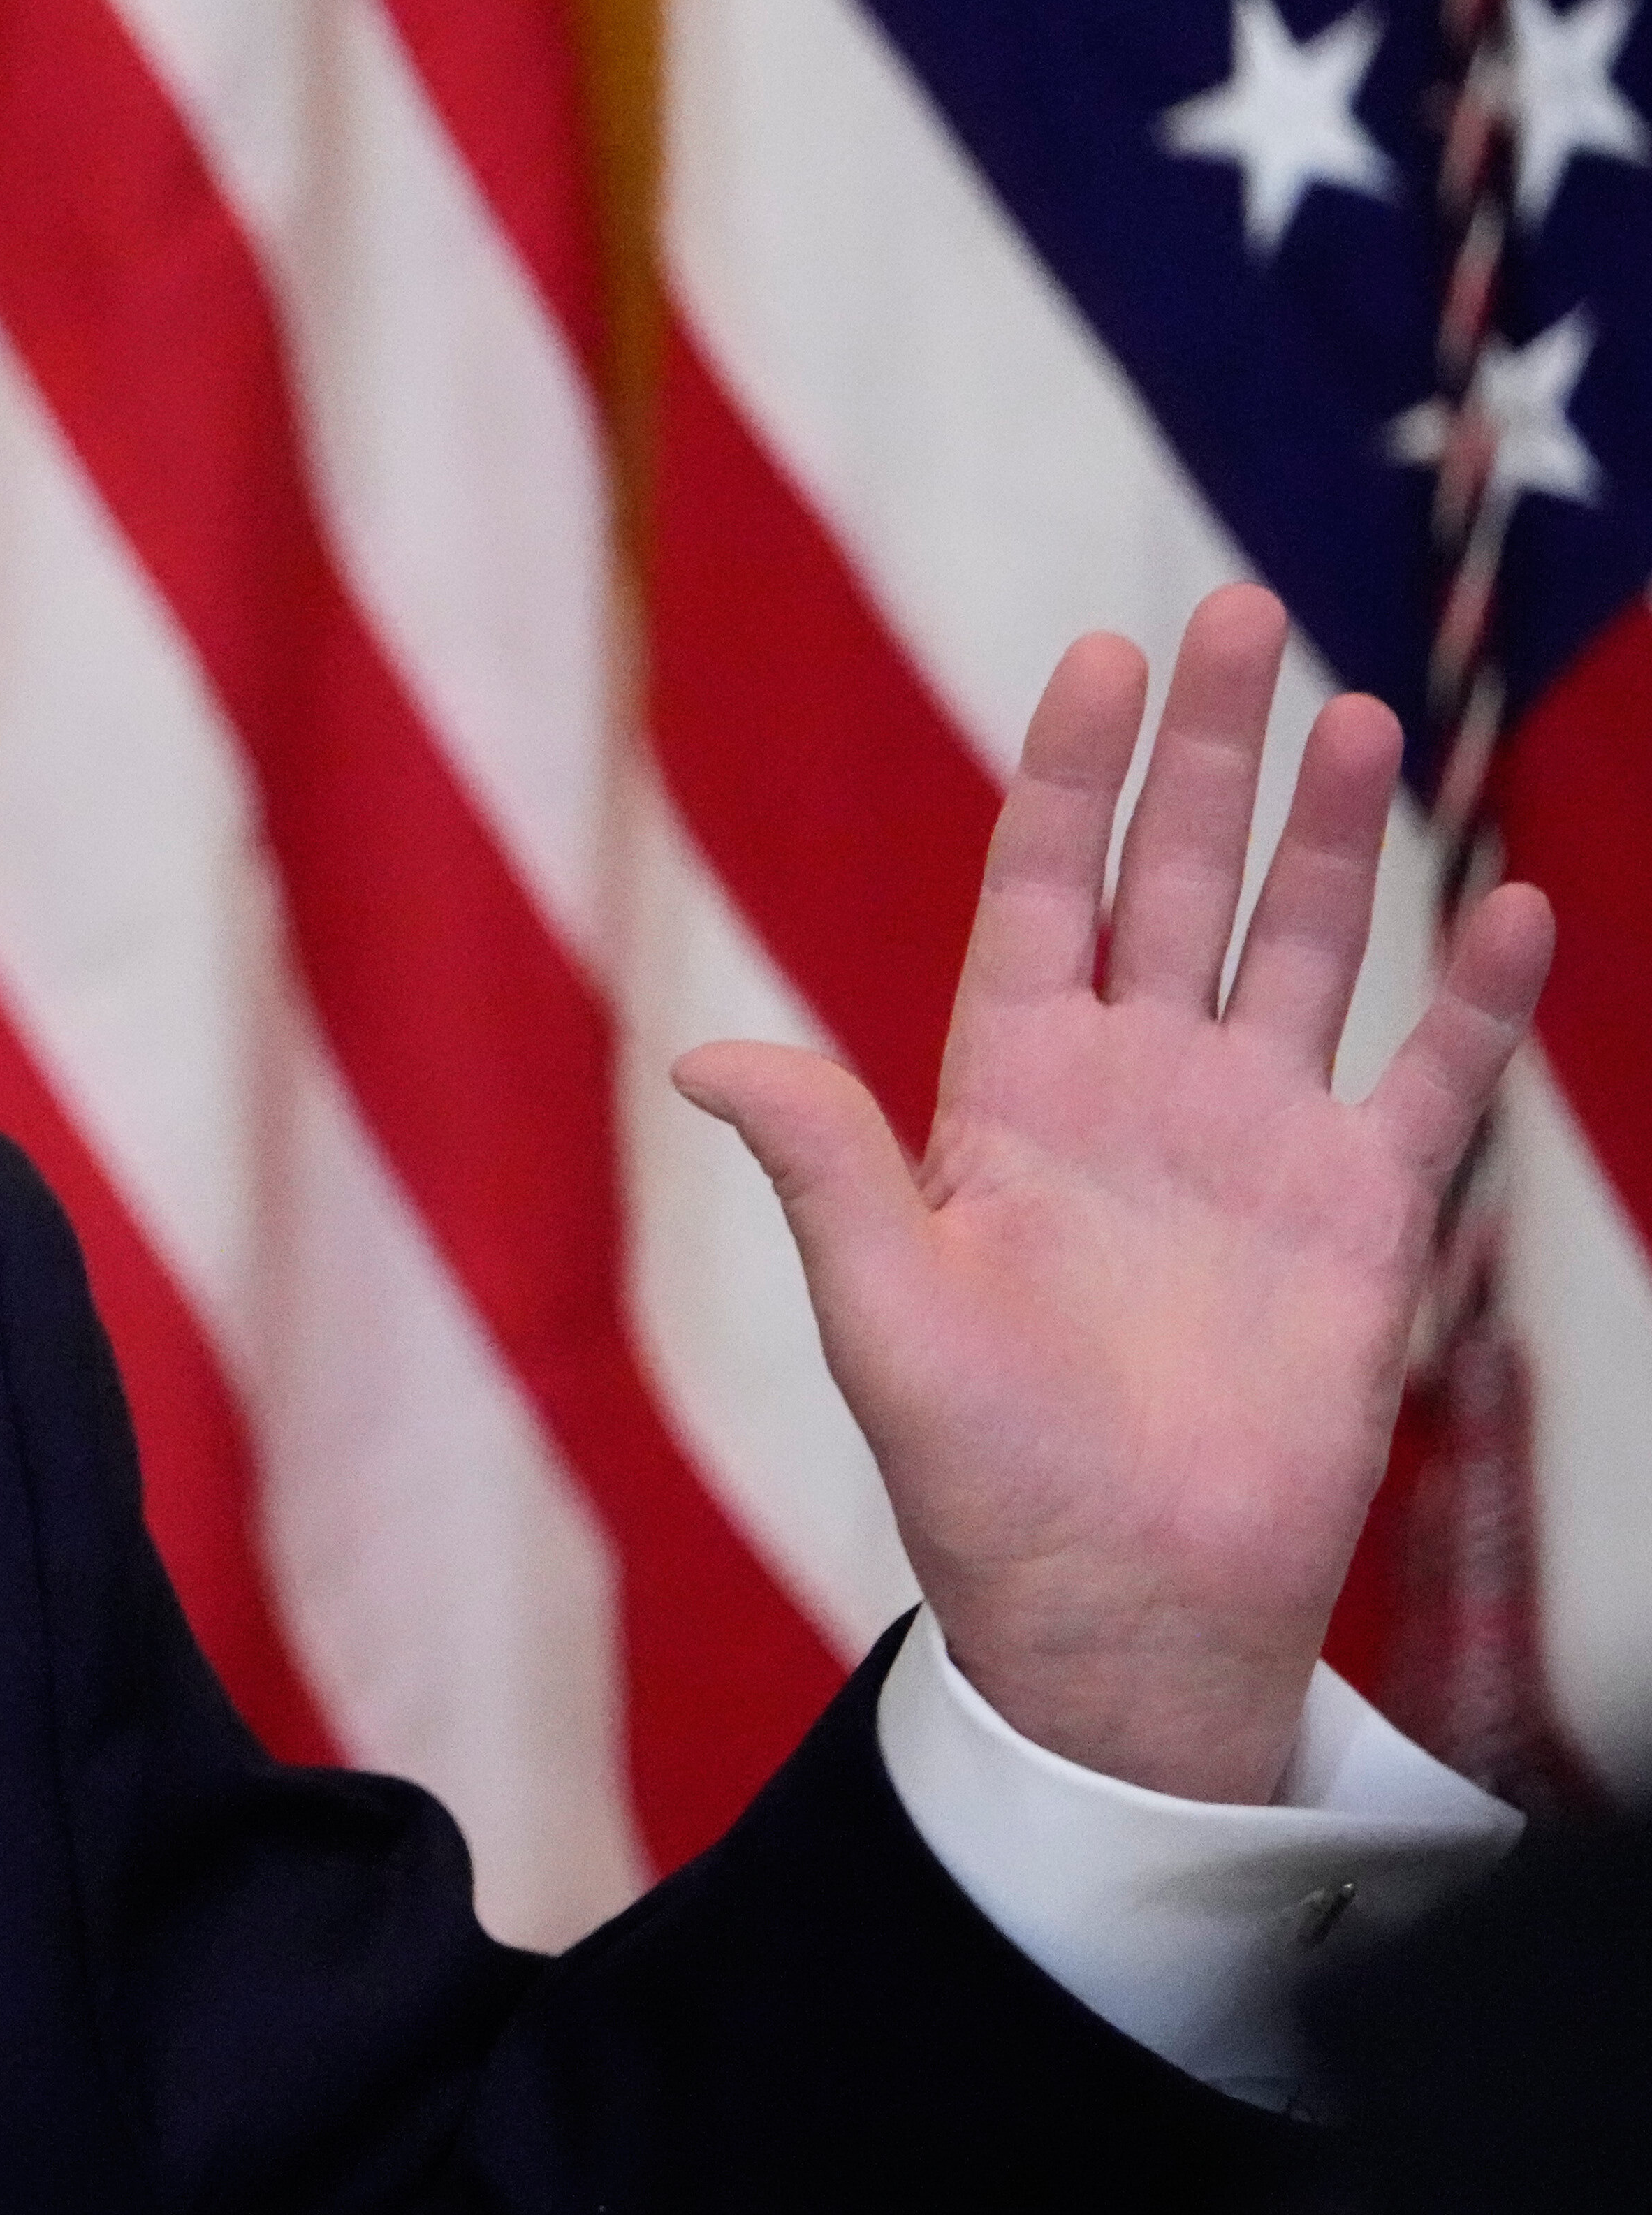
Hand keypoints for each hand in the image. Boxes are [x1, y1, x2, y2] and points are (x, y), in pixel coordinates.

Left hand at [676, 588, 1550, 1803]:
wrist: (1116, 1598)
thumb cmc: (980, 1471)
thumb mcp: (881, 1309)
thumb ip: (821, 1168)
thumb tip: (705, 1059)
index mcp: (1010, 1094)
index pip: (1044, 891)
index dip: (1072, 775)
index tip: (1102, 654)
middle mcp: (1137, 1091)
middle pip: (1176, 880)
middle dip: (1210, 755)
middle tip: (1244, 616)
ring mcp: (1256, 1142)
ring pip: (1300, 945)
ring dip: (1331, 837)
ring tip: (1354, 711)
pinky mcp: (1360, 1215)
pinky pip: (1433, 1080)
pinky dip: (1475, 997)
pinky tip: (1509, 898)